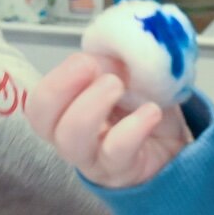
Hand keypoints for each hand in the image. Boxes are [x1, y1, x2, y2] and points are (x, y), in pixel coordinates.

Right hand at [25, 53, 192, 187]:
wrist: (175, 145)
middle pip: (41, 120)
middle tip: (93, 68)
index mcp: (65, 111)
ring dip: (90, 106)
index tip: (86, 60)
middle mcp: (70, 137)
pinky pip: (117, 152)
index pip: (38, 101)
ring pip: (71, 140)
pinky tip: (152, 111)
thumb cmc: (141, 109)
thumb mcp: (128, 75)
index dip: (56, 79)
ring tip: (118, 86)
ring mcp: (93, 159)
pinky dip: (133, 127)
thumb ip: (115, 59)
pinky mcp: (122, 171)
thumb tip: (113, 42)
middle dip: (61, 88)